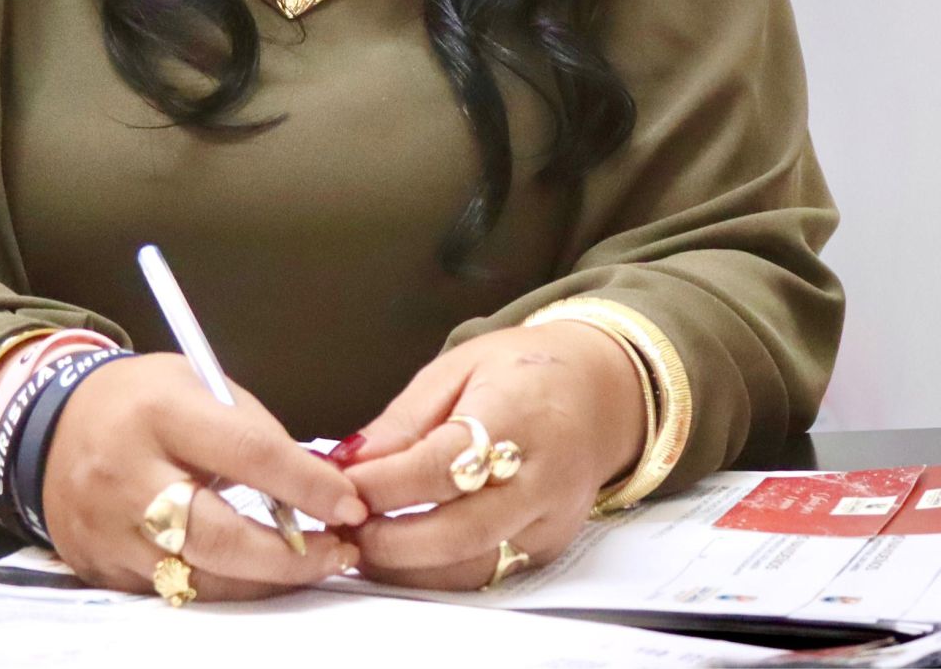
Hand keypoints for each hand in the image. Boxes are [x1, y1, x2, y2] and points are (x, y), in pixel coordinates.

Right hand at [39, 352, 367, 599]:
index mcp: (160, 413)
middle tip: (339, 551)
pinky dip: (219, 585)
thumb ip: (255, 433)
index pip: (248, 454)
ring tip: (308, 564)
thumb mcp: (198, 385)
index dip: (308, 485)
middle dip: (291, 555)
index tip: (350, 503)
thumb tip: (319, 486)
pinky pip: (172, 590)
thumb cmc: (142, 400)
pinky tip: (250, 571)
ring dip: (264, 579)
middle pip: (220, 536)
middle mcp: (127, 474)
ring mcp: (108, 528)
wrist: (53, 423)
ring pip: (199, 577)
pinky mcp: (101, 566)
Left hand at [340, 323, 647, 589]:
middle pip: (458, 531)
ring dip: (406, 567)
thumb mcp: (458, 368)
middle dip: (389, 541)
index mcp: (516, 416)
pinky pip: (487, 572)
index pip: (439, 466)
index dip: (382, 485)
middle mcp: (541, 478)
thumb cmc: (525, 373)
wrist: (602, 391)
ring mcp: (549, 519)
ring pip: (472, 566)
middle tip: (341, 527)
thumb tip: (347, 462)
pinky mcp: (547, 546)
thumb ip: (403, 420)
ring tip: (360, 546)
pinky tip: (400, 555)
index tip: (338, 486)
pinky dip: (436, 571)